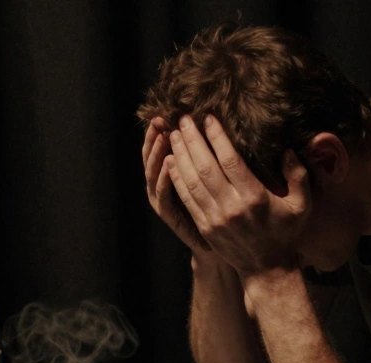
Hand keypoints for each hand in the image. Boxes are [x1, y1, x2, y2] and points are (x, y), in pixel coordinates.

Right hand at [142, 117, 213, 255]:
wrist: (216, 245)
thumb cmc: (218, 209)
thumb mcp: (213, 178)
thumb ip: (209, 156)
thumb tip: (212, 121)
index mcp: (170, 174)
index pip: (160, 147)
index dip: (161, 130)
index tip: (166, 110)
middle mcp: (162, 186)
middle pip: (151, 156)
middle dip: (154, 136)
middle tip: (159, 117)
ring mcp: (164, 202)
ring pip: (153, 174)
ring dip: (156, 153)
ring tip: (162, 134)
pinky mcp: (171, 217)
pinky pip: (164, 196)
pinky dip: (164, 179)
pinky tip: (169, 163)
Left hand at [165, 115, 310, 277]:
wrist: (267, 270)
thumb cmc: (286, 234)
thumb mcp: (302, 206)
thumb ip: (299, 176)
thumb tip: (288, 151)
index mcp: (254, 197)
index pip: (230, 161)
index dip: (217, 137)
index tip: (208, 118)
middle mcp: (231, 206)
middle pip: (205, 167)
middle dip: (192, 141)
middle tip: (183, 120)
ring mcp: (214, 218)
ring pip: (192, 181)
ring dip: (180, 156)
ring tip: (173, 135)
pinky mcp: (204, 226)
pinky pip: (186, 198)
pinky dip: (177, 179)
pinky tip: (171, 162)